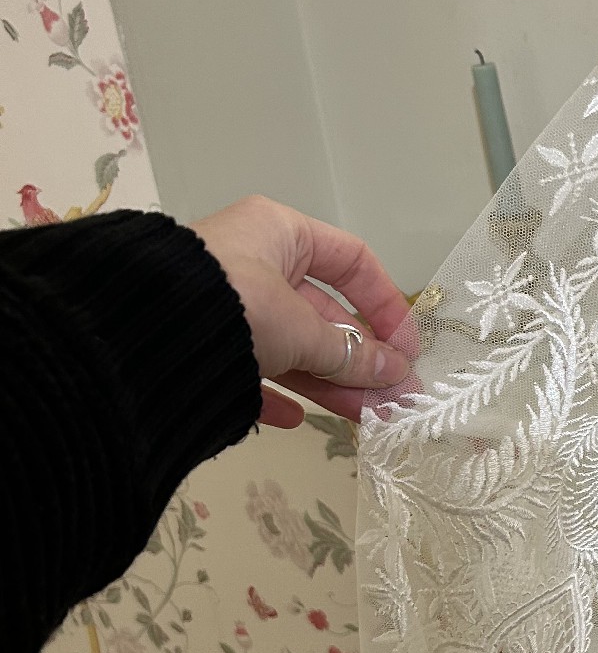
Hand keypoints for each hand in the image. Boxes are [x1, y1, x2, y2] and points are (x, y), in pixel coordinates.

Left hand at [192, 196, 411, 428]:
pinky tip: (295, 419)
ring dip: (329, 382)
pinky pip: (250, 367)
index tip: (406, 346)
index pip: (351, 261)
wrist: (136, 336)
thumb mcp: (302, 328)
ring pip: (291, 344)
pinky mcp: (202, 342)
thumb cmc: (232, 304)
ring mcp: (227, 303)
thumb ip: (351, 354)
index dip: (385, 303)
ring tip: (365, 418)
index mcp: (279, 232)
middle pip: (323, 312)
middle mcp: (254, 262)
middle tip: (393, 397)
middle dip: (360, 358)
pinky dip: (276, 393)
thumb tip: (395, 373)